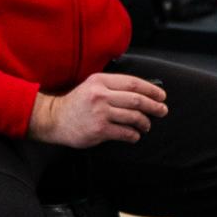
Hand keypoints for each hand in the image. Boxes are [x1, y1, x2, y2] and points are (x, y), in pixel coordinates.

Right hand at [30, 72, 168, 147]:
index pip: (133, 83)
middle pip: (137, 100)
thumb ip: (114, 87)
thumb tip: (143, 92)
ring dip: (145, 122)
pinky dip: (134, 135)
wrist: (54, 118)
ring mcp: (100, 113)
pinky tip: (135, 135)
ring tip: (146, 125)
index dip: (151, 90)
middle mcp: (101, 95)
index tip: (161, 96)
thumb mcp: (93, 86)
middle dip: (154, 106)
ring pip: (133, 117)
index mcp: (101, 81)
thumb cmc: (77, 103)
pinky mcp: (99, 129)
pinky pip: (125, 133)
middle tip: (162, 110)